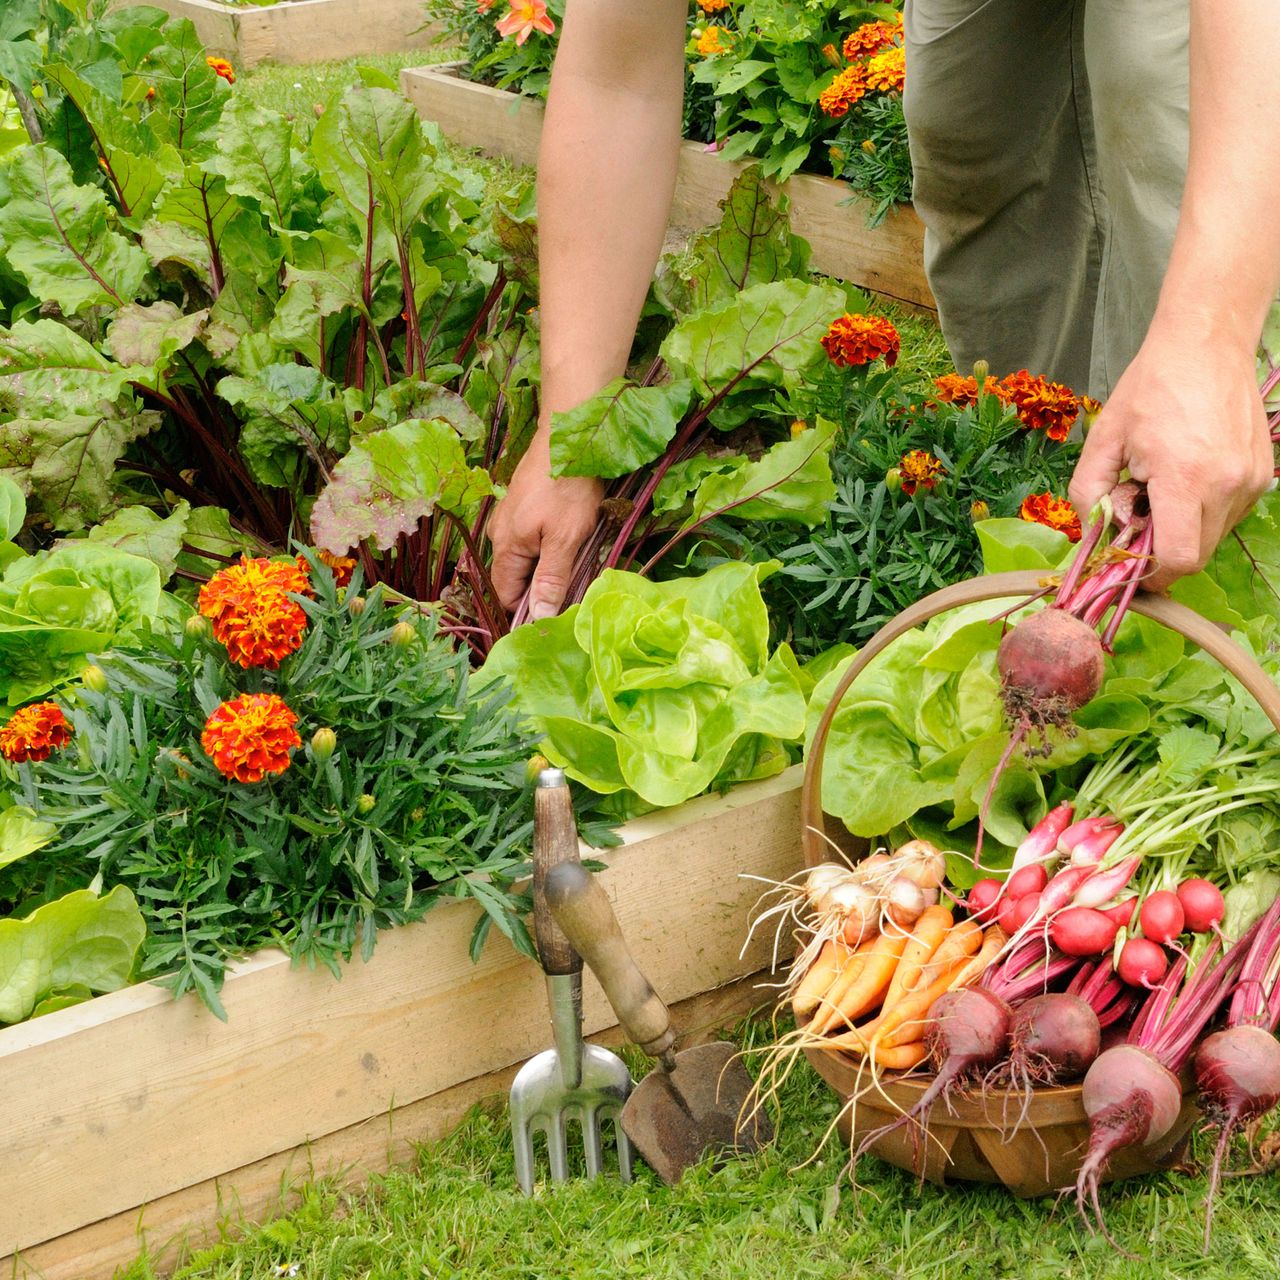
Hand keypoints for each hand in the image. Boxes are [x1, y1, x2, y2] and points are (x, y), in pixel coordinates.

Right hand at [487, 429, 602, 618]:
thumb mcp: (565, 539)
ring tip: (577, 556)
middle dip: (542, 586)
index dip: (528, 610)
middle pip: (515, 577)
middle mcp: (499, 534)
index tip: (556, 614)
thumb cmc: (567, 486)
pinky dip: (549, 545)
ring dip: (549, 565)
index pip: (505, 595)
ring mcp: (509, 518)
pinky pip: (531, 538)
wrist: (569, 435)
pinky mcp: (522, 505)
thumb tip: (538, 617)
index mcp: (504, 546)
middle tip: (575, 583)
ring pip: (526, 557)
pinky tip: (571, 536)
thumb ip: (551, 579)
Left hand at [1068, 319, 1272, 591]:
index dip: (1150, 575)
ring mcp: (1251, 481)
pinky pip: (1228, 515)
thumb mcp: (1104, 440)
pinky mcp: (1262, 474)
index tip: (1127, 568)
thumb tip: (1090, 536)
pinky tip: (1184, 479)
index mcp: (1186, 479)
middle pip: (1195, 555)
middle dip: (1161, 553)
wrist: (1206, 345)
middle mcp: (1227, 485)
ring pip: (1212, 537)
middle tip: (1137, 521)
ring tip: (1160, 490)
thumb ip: (1089, 494)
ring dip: (1182, 531)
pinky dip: (1202, 513)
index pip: (1178, 559)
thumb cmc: (1151, 388)